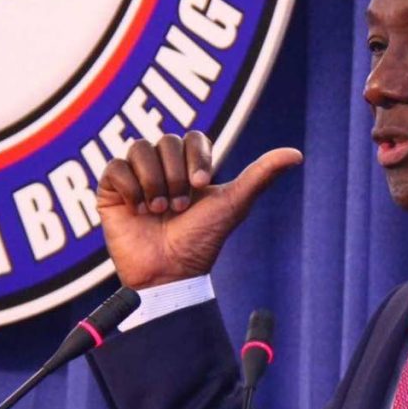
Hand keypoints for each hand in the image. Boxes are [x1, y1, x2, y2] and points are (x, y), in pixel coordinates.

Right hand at [96, 131, 302, 288]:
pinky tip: (137, 209)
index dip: (196, 156)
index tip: (200, 185)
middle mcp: (162, 168)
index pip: (192, 136)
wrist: (171, 272)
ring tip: (159, 210)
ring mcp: (135, 178)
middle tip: (179, 207)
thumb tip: (297, 153)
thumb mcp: (234, 203)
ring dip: (154, 182)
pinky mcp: (110, 191)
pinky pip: (114, 167)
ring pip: (138, 148)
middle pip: (166, 141)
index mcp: (189, 167)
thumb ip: (262, 174)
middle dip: (176, 176)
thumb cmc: (202, 240)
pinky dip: (129, 187)